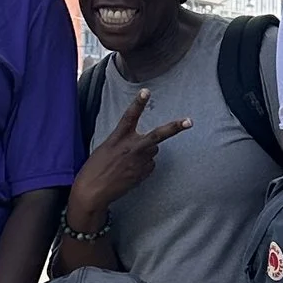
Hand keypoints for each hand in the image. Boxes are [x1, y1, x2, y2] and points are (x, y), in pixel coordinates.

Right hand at [67, 93, 186, 232]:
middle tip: (189, 122)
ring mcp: (138, 162)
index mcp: (118, 138)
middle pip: (157, 135)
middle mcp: (131, 148)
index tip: (146, 91)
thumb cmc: (96, 168)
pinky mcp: (142, 174)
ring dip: (147, 152)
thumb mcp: (106, 147)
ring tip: (129, 162)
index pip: (129, 116)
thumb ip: (125, 141)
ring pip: (153, 150)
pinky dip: (144, 166)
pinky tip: (130, 172)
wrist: (93, 191)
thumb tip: (146, 146)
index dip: (138, 103)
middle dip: (174, 128)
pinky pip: (150, 165)